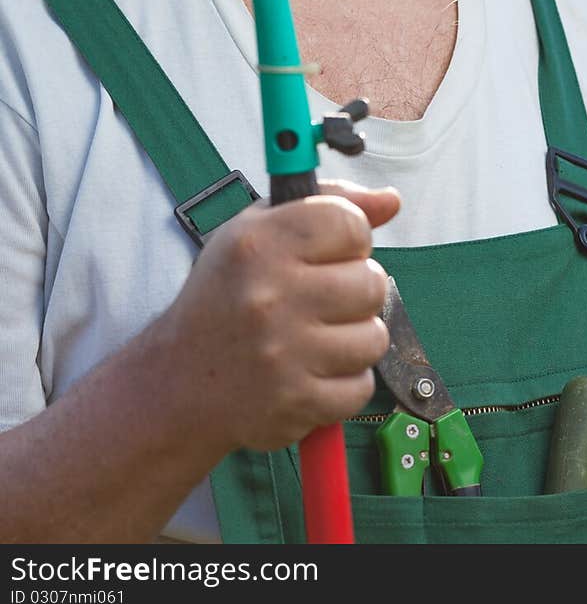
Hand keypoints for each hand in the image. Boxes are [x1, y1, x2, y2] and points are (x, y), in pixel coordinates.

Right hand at [158, 179, 399, 453]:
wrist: (178, 379)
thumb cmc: (227, 294)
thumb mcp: (258, 230)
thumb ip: (329, 203)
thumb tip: (391, 200)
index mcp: (260, 244)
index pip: (351, 223)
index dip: (351, 237)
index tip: (332, 251)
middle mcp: (271, 296)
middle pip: (372, 281)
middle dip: (356, 289)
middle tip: (323, 298)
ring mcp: (284, 354)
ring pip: (374, 337)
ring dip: (354, 338)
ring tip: (317, 336)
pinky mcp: (296, 402)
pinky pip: (361, 387)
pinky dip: (343, 382)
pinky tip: (311, 371)